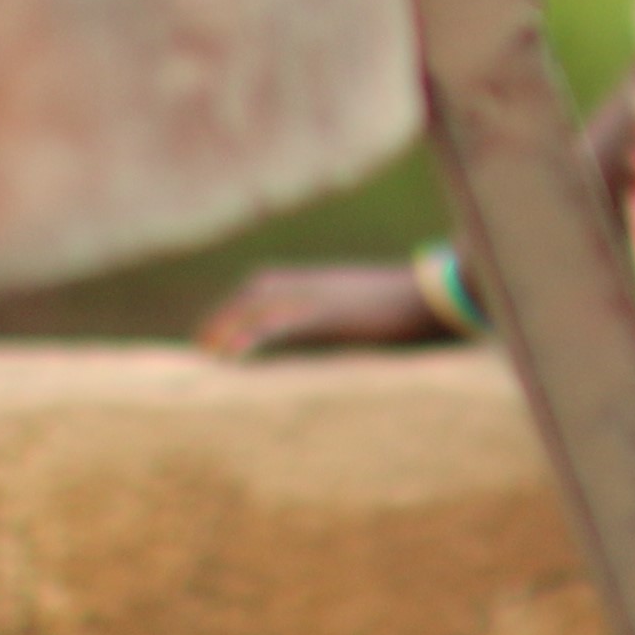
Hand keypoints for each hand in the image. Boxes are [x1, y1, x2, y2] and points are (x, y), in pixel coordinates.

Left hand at [197, 263, 454, 358]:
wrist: (433, 296)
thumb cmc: (404, 307)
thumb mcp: (361, 311)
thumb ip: (335, 319)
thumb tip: (321, 341)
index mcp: (317, 281)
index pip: (261, 286)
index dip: (233, 309)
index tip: (213, 336)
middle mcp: (312, 282)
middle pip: (252, 291)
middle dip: (222, 317)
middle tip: (200, 348)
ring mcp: (319, 294)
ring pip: (259, 302)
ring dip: (229, 324)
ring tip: (208, 353)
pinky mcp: (328, 313)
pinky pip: (282, 322)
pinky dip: (254, 334)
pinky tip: (235, 352)